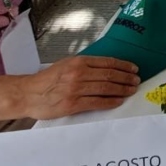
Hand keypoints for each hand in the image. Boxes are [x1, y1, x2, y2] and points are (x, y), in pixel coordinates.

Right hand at [20, 56, 140, 118]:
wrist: (28, 94)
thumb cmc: (46, 81)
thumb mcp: (65, 65)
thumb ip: (83, 65)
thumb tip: (105, 68)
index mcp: (77, 61)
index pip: (106, 62)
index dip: (123, 66)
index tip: (134, 69)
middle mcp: (78, 73)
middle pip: (109, 75)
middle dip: (126, 78)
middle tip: (136, 81)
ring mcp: (76, 89)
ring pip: (106, 88)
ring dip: (122, 90)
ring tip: (131, 90)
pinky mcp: (73, 104)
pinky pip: (97, 102)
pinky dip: (111, 101)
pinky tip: (119, 101)